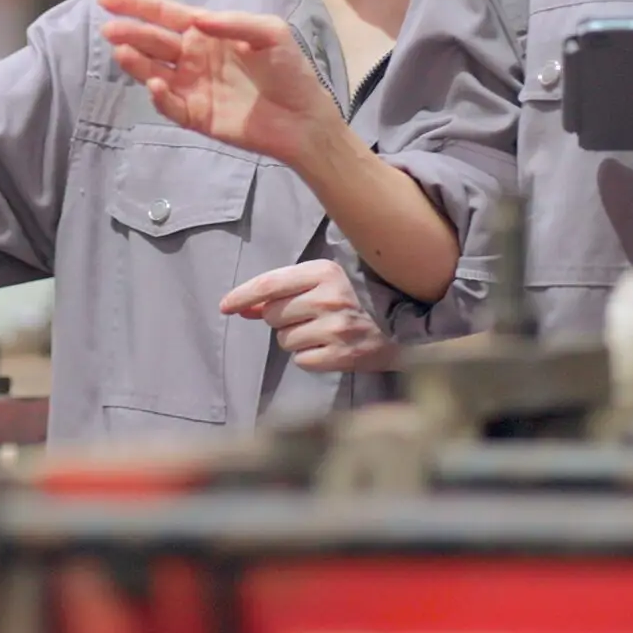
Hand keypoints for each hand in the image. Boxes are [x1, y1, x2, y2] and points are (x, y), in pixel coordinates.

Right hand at [96, 0, 339, 165]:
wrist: (304, 117)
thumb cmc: (289, 69)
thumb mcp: (270, 32)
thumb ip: (235, 22)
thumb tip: (198, 19)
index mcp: (207, 32)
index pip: (165, 15)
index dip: (137, 6)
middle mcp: (193, 57)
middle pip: (153, 41)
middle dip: (130, 32)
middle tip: (109, 29)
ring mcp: (192, 87)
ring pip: (154, 71)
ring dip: (136, 62)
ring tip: (122, 51)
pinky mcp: (195, 116)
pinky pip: (170, 105)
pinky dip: (160, 96)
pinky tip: (157, 85)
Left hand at [220, 260, 395, 373]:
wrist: (407, 322)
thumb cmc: (359, 297)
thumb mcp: (325, 282)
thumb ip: (284, 292)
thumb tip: (242, 308)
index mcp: (324, 271)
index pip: (270, 285)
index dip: (242, 296)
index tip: (225, 306)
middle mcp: (328, 298)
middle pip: (273, 315)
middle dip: (281, 318)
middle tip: (308, 316)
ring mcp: (336, 329)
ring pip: (285, 340)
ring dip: (296, 339)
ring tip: (324, 332)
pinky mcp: (343, 356)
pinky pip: (302, 361)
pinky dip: (311, 357)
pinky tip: (330, 347)